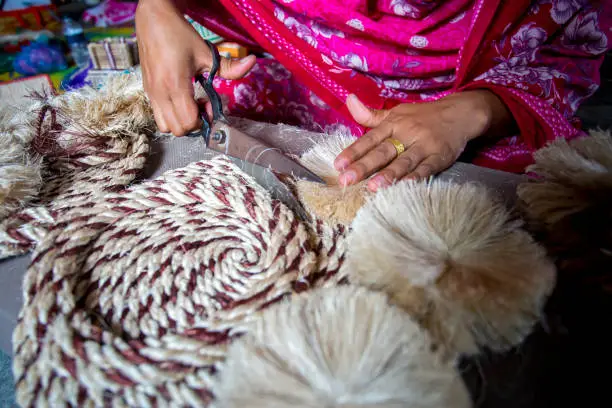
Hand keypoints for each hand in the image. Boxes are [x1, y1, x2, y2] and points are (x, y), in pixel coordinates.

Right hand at [135, 0, 255, 135]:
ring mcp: (151, 93)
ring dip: (180, 120)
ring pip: (165, 127)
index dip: (202, 119)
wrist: (153, 19)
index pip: (188, 121)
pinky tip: (180, 97)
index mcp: (174, 84)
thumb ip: (230, 66)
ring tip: (189, 103)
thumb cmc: (179, 35)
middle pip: (178, 130)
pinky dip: (171, 114)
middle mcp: (160, 93)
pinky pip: (158, 115)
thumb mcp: (207, 52)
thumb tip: (252, 62)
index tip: (208, 103)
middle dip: (193, 122)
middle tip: (201, 104)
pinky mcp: (147, 91)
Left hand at [334, 90, 512, 191]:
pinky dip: (417, 177)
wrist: (460, 113)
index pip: (369, 139)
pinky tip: (404, 186)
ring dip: (388, 174)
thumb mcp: (396, 113)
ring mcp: (424, 145)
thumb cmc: (423, 116)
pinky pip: (427, 168)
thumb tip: (349, 101)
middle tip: (346, 180)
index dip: (353, 151)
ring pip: (404, 161)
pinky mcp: (441, 156)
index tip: (338, 164)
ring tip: (372, 187)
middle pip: (383, 152)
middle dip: (363, 166)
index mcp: (393, 124)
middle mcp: (406, 133)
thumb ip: (370, 114)